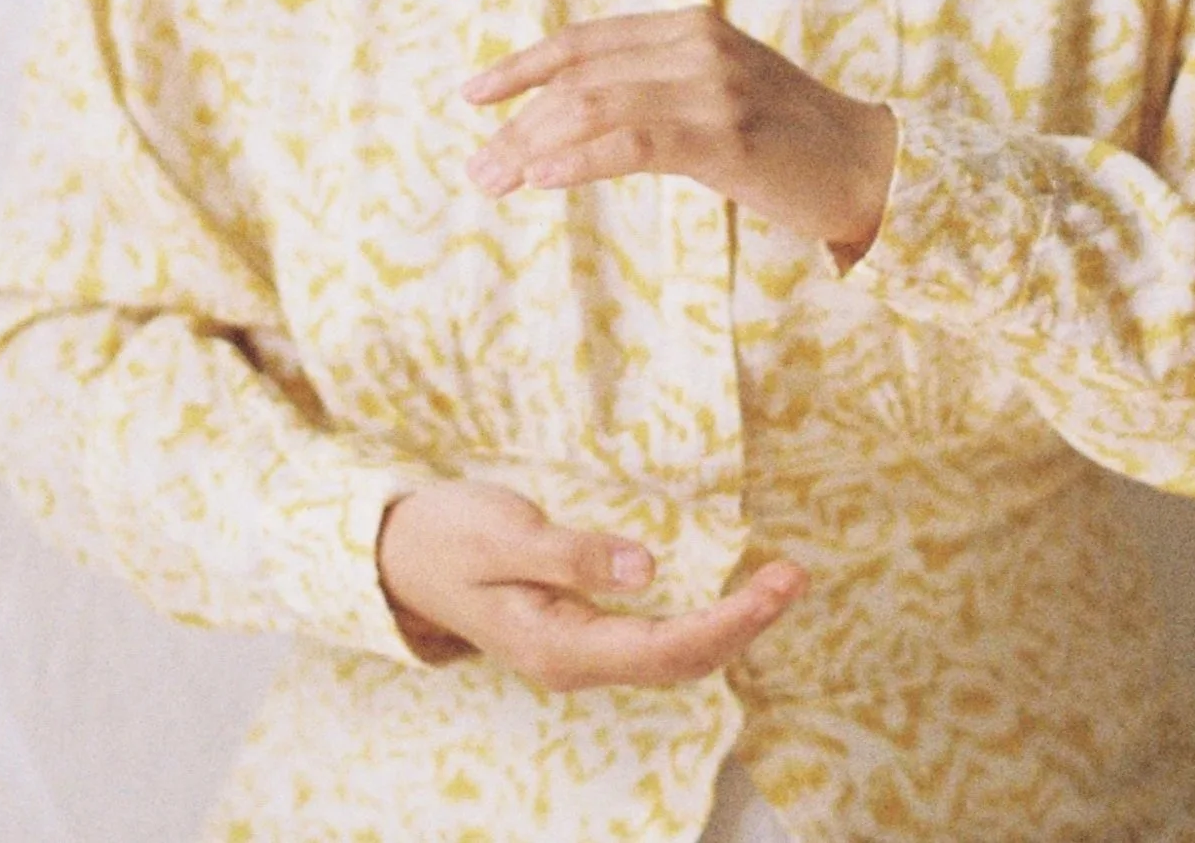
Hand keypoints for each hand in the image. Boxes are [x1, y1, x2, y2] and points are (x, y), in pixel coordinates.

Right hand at [376, 478, 804, 688]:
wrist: (398, 554)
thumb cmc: (447, 536)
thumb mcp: (504, 534)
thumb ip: (572, 553)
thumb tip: (644, 567)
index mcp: (557, 646)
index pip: (664, 647)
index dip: (729, 622)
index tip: (777, 585)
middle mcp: (574, 661)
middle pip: (678, 659)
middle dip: (744, 624)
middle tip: (796, 576)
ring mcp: (577, 650)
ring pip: (670, 653)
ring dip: (729, 623)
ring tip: (778, 584)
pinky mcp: (578, 629)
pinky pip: (652, 638)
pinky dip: (700, 619)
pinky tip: (726, 598)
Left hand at [463, 8, 896, 256]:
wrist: (872, 166)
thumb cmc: (790, 141)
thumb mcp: (720, 92)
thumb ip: (659, 86)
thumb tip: (576, 115)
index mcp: (690, 26)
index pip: (586, 40)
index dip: (523, 65)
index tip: (473, 95)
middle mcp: (696, 43)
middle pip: (580, 75)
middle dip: (517, 120)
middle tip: (476, 165)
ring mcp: (711, 86)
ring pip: (596, 106)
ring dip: (532, 144)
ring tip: (492, 180)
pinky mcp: (724, 134)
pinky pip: (632, 142)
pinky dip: (578, 160)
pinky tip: (542, 179)